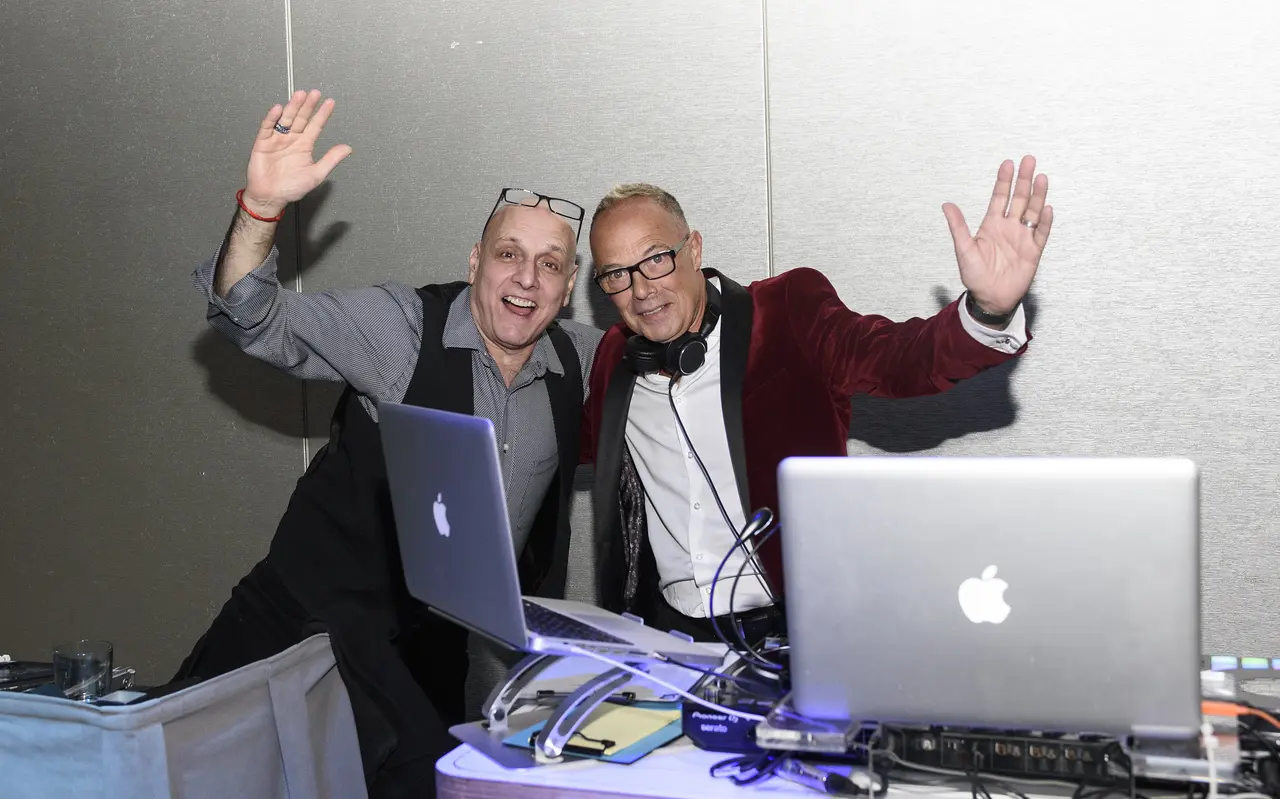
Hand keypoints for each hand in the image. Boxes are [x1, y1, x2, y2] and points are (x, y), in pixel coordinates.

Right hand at [241, 90, 351, 217]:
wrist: (270, 197)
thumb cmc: (291, 188)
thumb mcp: (316, 173)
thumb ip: (331, 159)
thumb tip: (347, 149)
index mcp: (304, 146)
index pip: (315, 126)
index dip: (322, 115)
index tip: (330, 103)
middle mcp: (291, 140)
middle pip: (301, 118)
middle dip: (308, 106)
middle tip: (315, 93)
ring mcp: (277, 139)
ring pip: (286, 119)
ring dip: (293, 107)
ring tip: (300, 95)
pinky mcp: (262, 143)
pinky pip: (267, 127)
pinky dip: (272, 118)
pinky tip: (279, 109)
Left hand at [942, 155, 1052, 315]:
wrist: (990, 298)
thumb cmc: (974, 275)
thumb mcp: (963, 249)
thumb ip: (958, 227)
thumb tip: (946, 205)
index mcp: (991, 225)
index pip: (999, 198)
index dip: (1003, 181)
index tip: (1008, 164)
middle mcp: (1009, 227)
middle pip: (1019, 199)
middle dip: (1024, 180)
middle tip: (1029, 160)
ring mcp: (1023, 238)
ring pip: (1032, 212)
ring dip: (1037, 195)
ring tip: (1041, 177)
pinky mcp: (1033, 251)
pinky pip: (1041, 233)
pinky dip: (1044, 222)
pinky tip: (1046, 208)